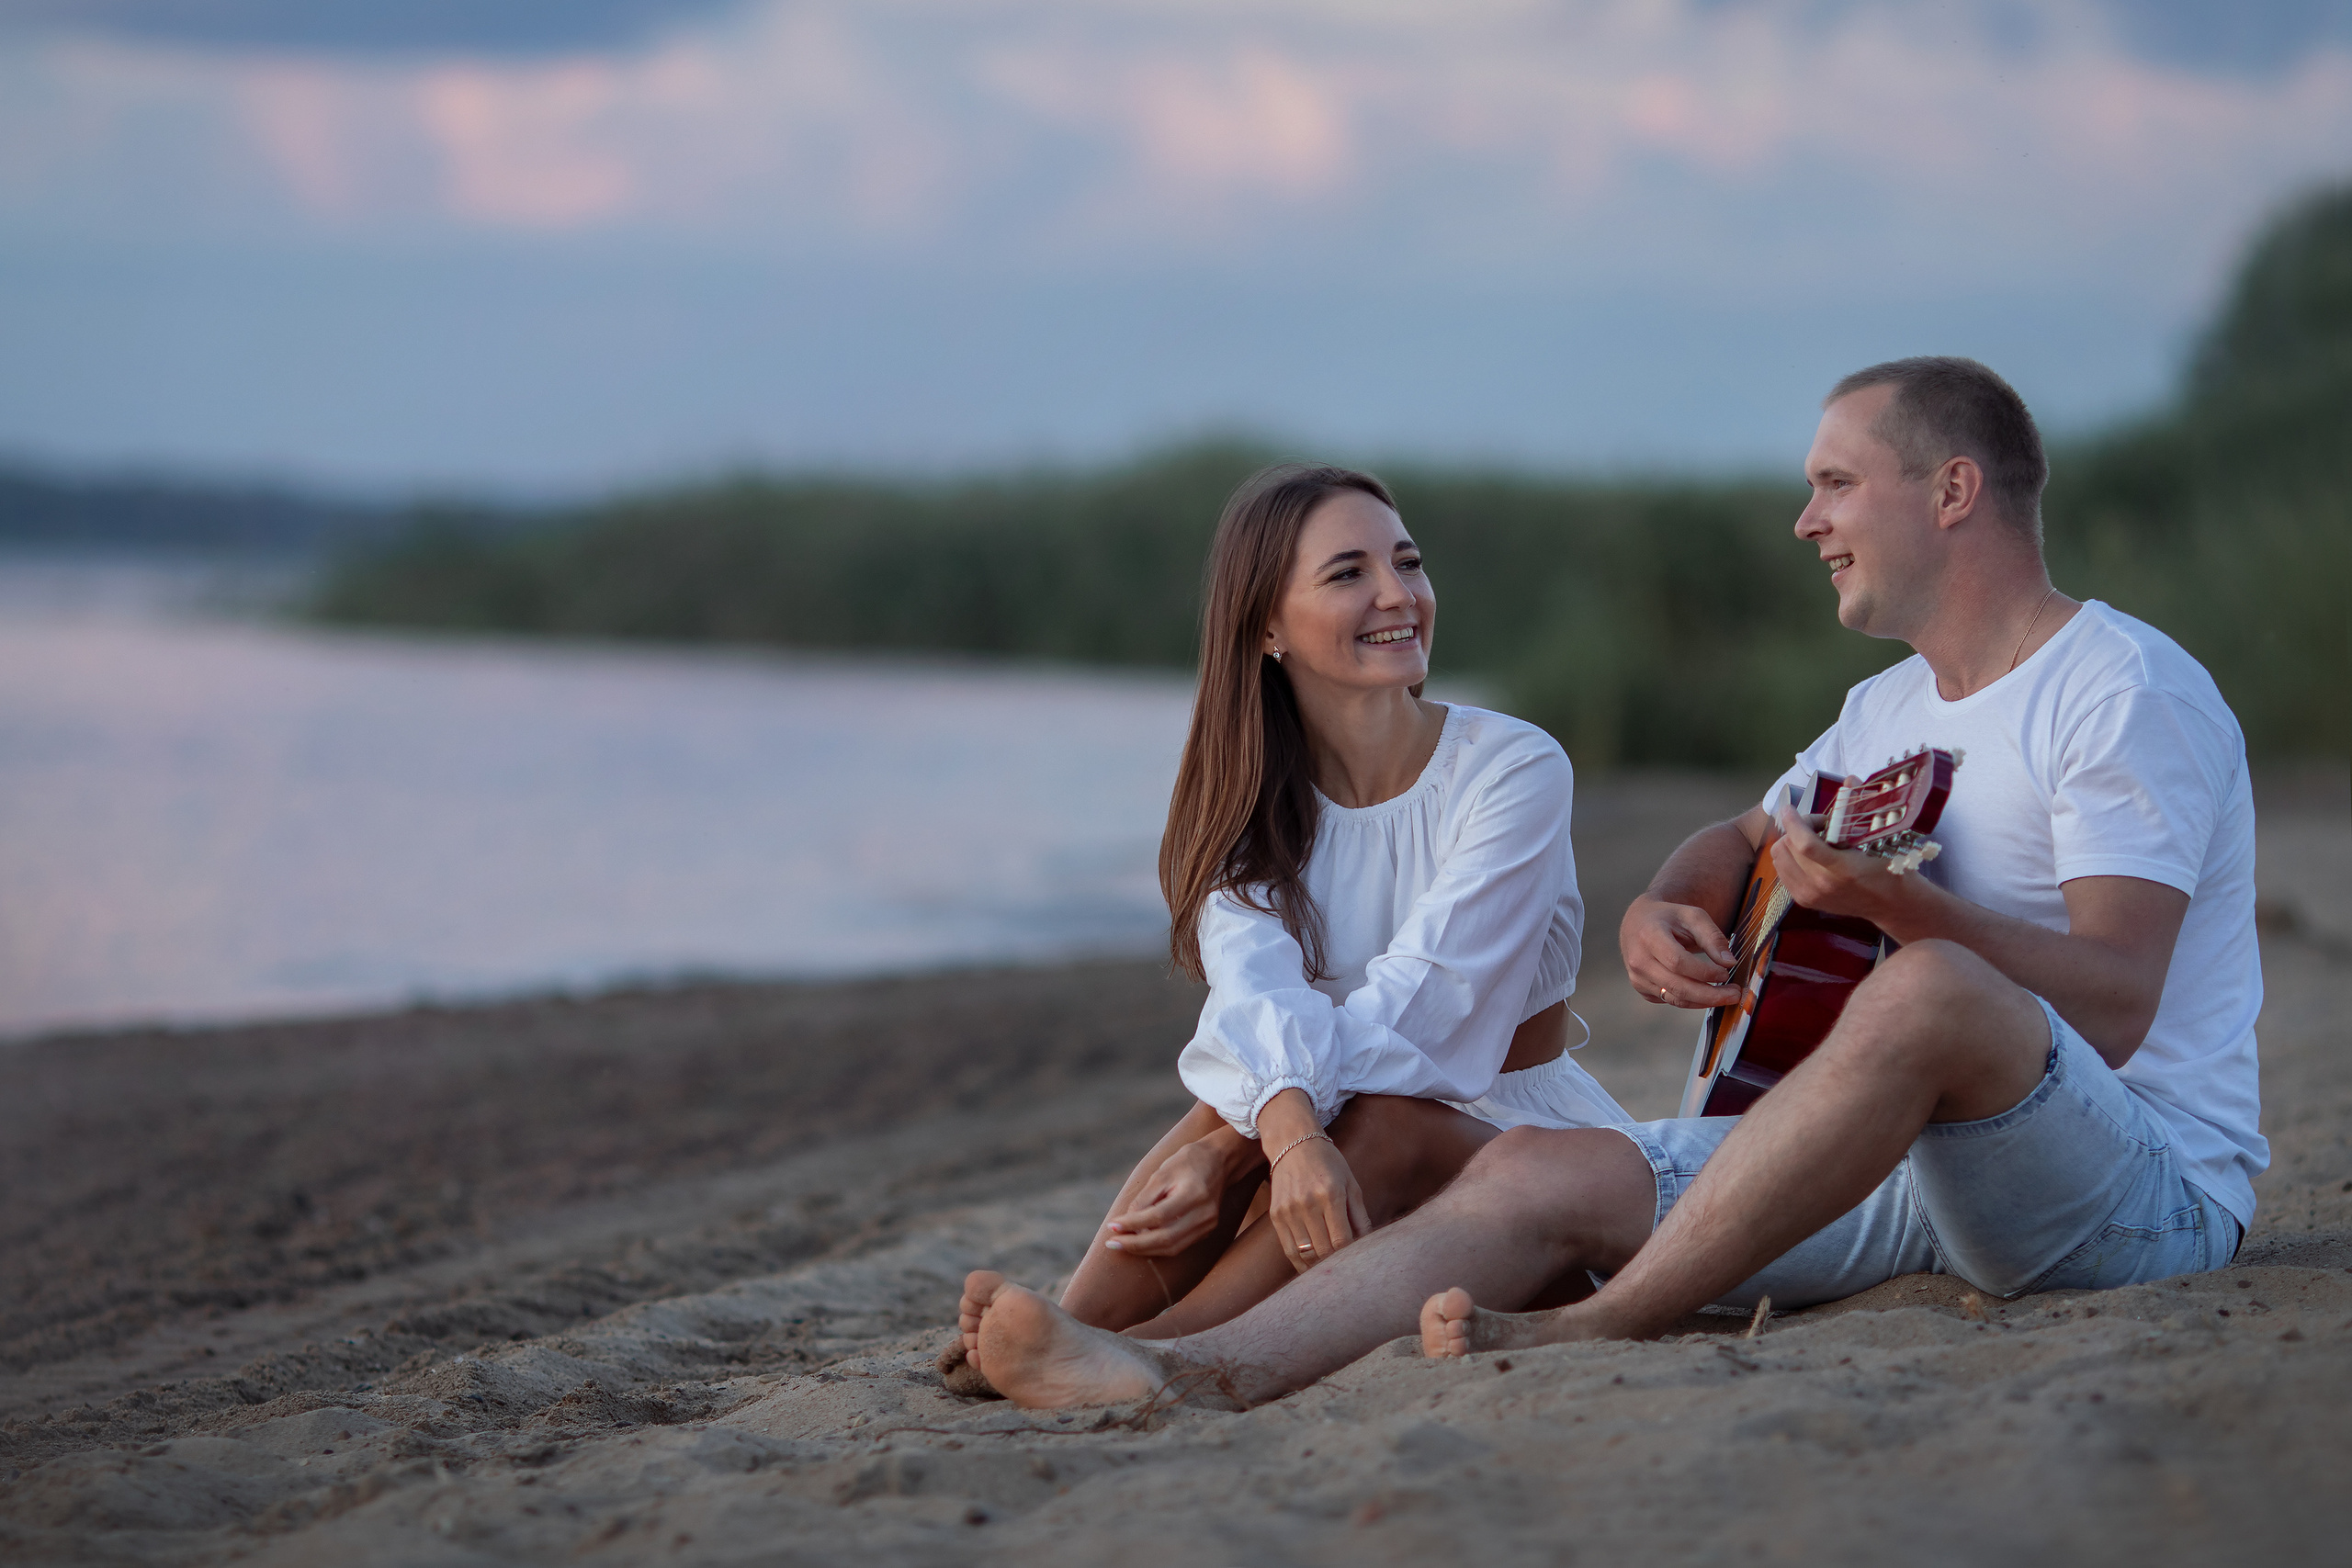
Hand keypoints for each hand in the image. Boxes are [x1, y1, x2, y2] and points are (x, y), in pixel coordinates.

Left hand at [1102, 1139, 1231, 1257]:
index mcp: (1194, 1194)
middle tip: (1112, 1243)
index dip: (1132, 1224)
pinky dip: (1157, 1247)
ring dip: (1144, 1249)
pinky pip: (1179, 1246)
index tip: (1112, 1226)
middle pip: (1166, 1239)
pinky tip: (1141, 1242)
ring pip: (1172, 1248)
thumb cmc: (1188, 1161)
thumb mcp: (1163, 1172)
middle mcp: (1205, 1214)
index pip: (1158, 1216)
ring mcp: (1208, 1225)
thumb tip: (1126, 1222)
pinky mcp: (1207, 1231)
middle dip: (1135, 1244)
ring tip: (1122, 1244)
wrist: (1220, 1161)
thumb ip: (1145, 1198)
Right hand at [1267, 1134, 1370, 1271]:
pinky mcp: (1276, 1215)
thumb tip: (1368, 1245)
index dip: (1351, 1256)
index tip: (1358, 1260)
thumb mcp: (1351, 1183)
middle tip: (1347, 1268)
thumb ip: (1360, 1216)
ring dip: (1320, 1267)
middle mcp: (1307, 1203)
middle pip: (1324, 1251)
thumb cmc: (1328, 1163)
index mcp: (1330, 1195)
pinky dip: (1301, 1263)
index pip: (1342, 1240)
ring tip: (1331, 1270)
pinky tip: (1312, 1268)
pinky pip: (1289, 1250)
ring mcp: (1289, 1210)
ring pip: (1306, 1254)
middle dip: (1337, 1263)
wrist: (1292, 1143)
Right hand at [1620, 894, 1739, 1007]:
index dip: (1704, 972)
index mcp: (1649, 937)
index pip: (1678, 962)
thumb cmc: (1669, 917)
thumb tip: (1729, 963)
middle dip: (1710, 994)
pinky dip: (1693, 1000)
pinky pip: (1670, 1000)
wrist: (1638, 922)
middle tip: (1735, 994)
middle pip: (1677, 986)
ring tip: (1727, 996)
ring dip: (1704, 1001)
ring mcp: (1637, 977)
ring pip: (1675, 998)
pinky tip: (1707, 994)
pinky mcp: (1641, 988)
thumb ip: (1712, 937)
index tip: (1726, 973)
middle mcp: (1638, 960)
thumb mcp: (1693, 916)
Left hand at [1770, 800, 1917, 924]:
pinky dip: (1789, 857)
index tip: (1790, 808)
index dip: (1793, 822)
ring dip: (1791, 843)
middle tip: (1819, 826)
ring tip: (1813, 840)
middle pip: (1788, 848)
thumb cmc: (1889, 868)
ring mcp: (1811, 895)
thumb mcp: (1880, 838)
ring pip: (1779, 858)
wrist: (1892, 904)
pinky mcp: (1804, 901)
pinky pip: (1781, 871)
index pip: (1805, 844)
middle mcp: (1822, 885)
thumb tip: (1850, 778)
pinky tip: (1807, 855)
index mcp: (1843, 870)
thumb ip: (1861, 808)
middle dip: (1797, 829)